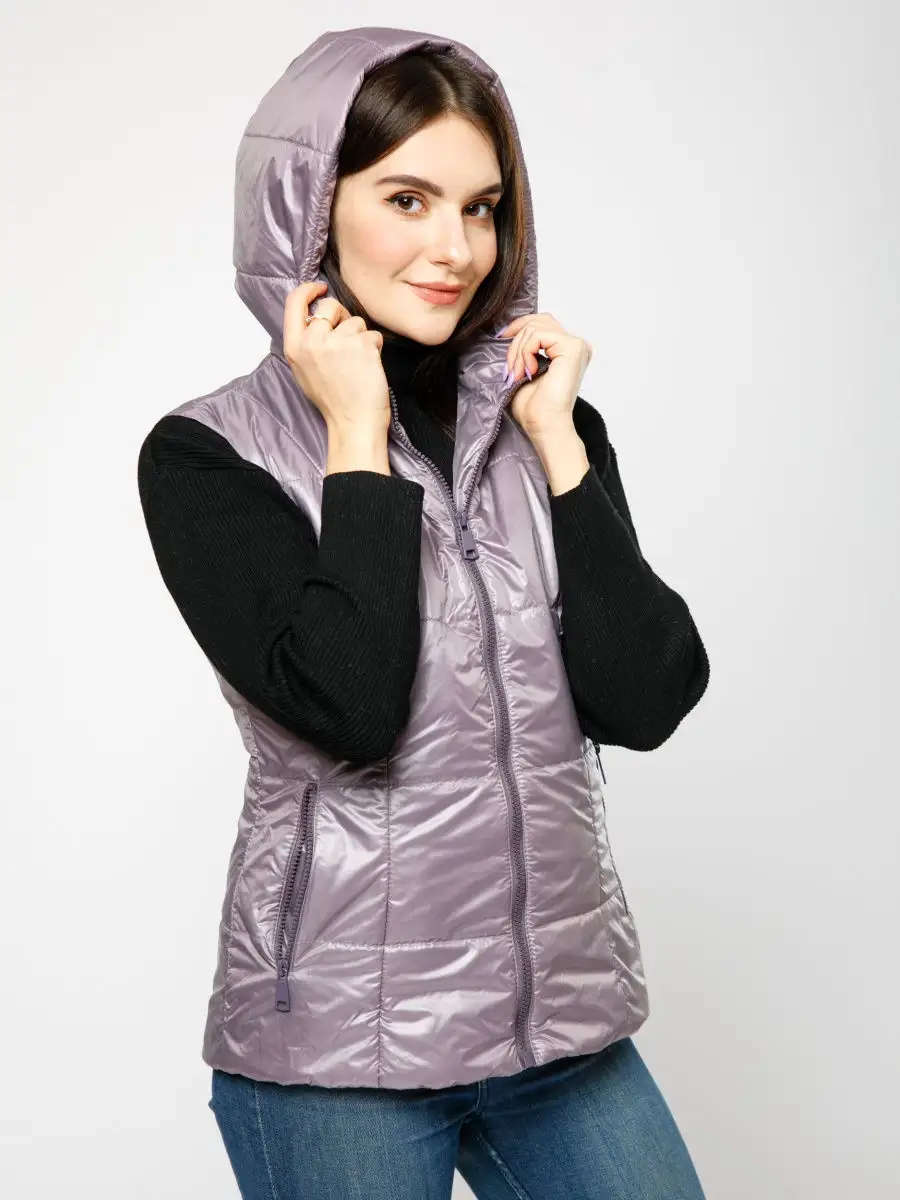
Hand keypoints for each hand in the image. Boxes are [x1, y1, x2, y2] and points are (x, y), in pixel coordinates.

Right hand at [283, 281, 390, 431]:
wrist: (353, 423)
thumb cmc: (332, 400)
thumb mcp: (304, 370)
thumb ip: (306, 342)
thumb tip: (316, 317)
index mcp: (294, 347)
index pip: (294, 302)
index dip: (308, 290)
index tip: (320, 289)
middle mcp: (313, 341)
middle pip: (330, 306)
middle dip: (342, 317)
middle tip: (347, 341)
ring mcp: (338, 342)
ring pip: (355, 321)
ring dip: (361, 338)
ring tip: (357, 363)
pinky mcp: (362, 345)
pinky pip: (373, 334)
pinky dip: (375, 348)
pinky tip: (369, 368)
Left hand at [497, 312, 592, 438]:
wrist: (544, 425)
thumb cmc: (534, 407)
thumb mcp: (524, 368)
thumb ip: (524, 348)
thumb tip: (506, 331)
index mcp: (567, 351)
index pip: (542, 322)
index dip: (519, 326)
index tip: (502, 338)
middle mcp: (576, 345)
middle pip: (538, 320)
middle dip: (516, 340)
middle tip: (510, 368)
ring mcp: (577, 345)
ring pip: (535, 328)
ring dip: (518, 351)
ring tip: (517, 374)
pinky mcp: (573, 348)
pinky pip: (538, 335)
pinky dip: (525, 353)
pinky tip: (527, 372)